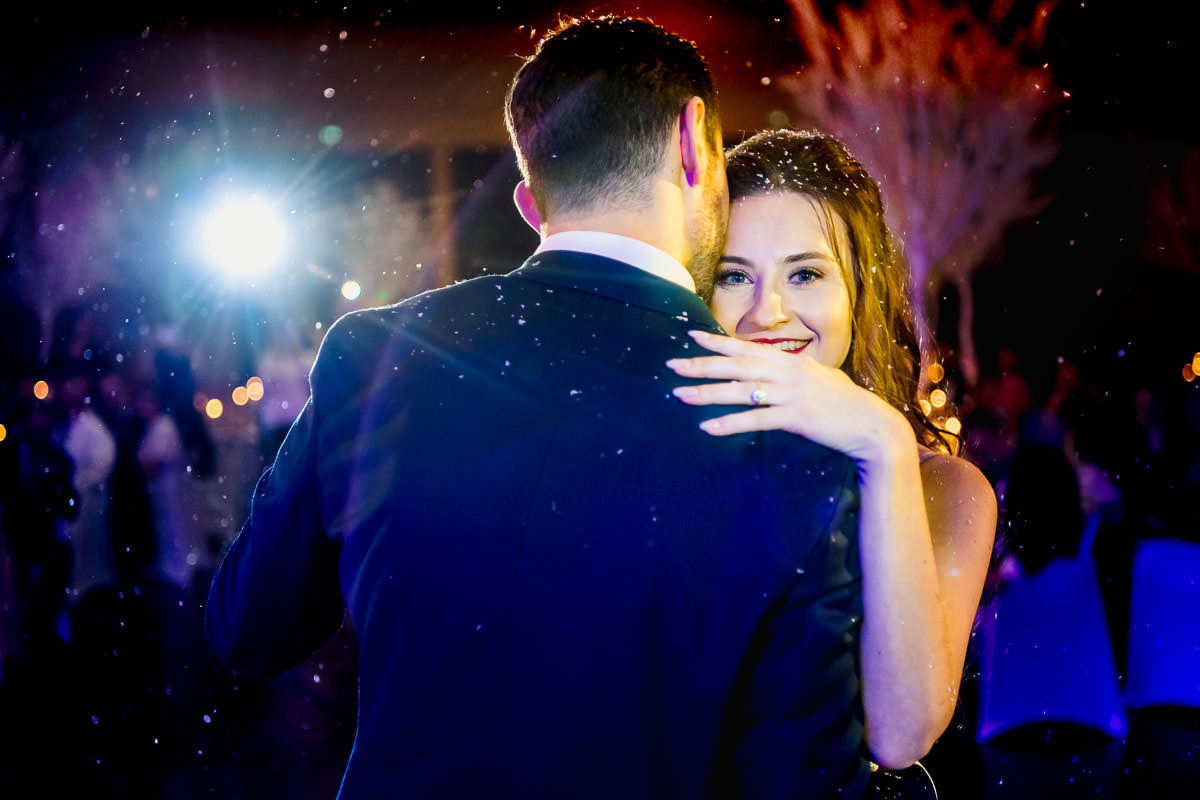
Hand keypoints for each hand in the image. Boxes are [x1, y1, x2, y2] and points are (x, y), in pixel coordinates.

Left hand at [666, 330, 913, 464]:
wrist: (873, 425)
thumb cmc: (846, 403)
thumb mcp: (818, 378)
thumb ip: (794, 371)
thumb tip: (774, 367)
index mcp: (791, 361)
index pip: (746, 347)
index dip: (717, 342)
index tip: (691, 336)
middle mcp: (788, 372)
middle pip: (736, 366)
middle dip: (701, 364)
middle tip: (672, 365)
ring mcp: (792, 394)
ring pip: (740, 391)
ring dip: (707, 393)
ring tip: (680, 395)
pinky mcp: (796, 418)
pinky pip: (756, 420)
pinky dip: (730, 424)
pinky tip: (708, 427)